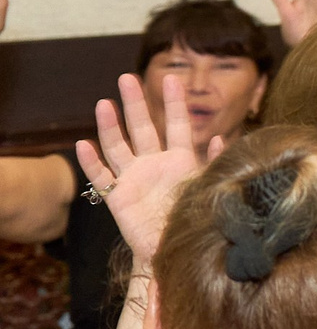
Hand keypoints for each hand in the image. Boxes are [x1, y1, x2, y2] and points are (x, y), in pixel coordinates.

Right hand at [77, 72, 221, 273]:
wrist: (175, 250)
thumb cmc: (195, 219)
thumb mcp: (208, 187)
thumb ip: (214, 163)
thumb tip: (221, 137)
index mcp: (181, 160)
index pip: (178, 125)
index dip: (174, 103)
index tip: (172, 78)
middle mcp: (155, 164)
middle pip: (143, 128)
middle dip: (136, 103)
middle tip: (127, 78)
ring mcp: (134, 178)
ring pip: (118, 146)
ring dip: (110, 126)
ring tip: (103, 103)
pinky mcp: (117, 197)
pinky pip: (101, 177)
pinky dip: (91, 162)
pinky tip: (82, 144)